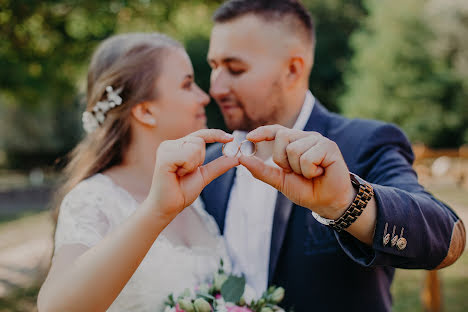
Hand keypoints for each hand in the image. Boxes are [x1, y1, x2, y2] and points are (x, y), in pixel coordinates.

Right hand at [148, 129, 238, 218]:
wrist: (168, 207)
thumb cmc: (182, 191)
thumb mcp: (205, 175)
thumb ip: (219, 165)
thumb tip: (237, 157)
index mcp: (179, 146)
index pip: (201, 134)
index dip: (216, 134)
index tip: (231, 138)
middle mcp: (171, 144)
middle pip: (199, 140)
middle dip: (199, 158)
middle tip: (186, 172)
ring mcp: (166, 149)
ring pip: (194, 146)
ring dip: (193, 164)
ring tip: (180, 174)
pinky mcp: (164, 157)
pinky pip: (187, 155)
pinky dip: (187, 167)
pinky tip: (176, 174)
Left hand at [238, 125, 355, 218]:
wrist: (327, 202)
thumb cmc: (306, 190)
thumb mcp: (280, 180)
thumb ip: (261, 170)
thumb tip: (241, 159)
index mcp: (294, 142)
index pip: (276, 131)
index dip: (263, 132)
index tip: (249, 137)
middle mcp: (305, 137)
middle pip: (281, 137)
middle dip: (283, 160)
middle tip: (296, 172)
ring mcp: (318, 140)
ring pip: (294, 149)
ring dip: (299, 169)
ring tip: (311, 174)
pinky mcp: (329, 146)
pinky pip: (308, 157)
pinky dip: (310, 171)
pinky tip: (320, 173)